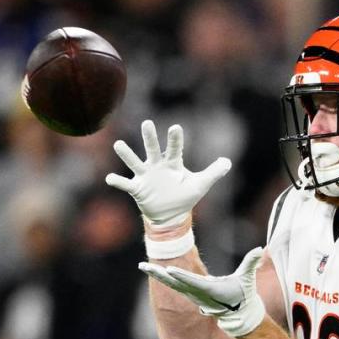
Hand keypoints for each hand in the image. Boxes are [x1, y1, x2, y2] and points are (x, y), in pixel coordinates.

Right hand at [105, 120, 230, 226]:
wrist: (171, 215)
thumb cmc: (184, 196)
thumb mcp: (200, 184)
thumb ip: (213, 172)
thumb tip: (228, 162)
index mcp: (173, 164)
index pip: (175, 149)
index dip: (175, 139)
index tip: (176, 127)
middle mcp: (157, 166)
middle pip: (153, 149)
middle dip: (150, 138)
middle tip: (147, 123)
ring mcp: (146, 176)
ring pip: (135, 162)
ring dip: (127, 154)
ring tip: (118, 144)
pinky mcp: (137, 189)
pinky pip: (126, 184)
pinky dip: (118, 181)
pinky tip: (109, 178)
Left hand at [139, 247, 265, 337]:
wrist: (238, 315)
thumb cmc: (243, 296)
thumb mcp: (247, 279)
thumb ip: (251, 263)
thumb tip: (260, 249)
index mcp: (209, 289)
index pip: (192, 281)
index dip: (181, 276)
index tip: (169, 270)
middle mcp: (197, 292)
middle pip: (174, 282)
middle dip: (159, 274)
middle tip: (144, 267)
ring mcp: (192, 294)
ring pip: (171, 284)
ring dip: (157, 275)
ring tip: (144, 267)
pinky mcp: (191, 294)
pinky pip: (174, 285)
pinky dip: (164, 278)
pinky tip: (154, 272)